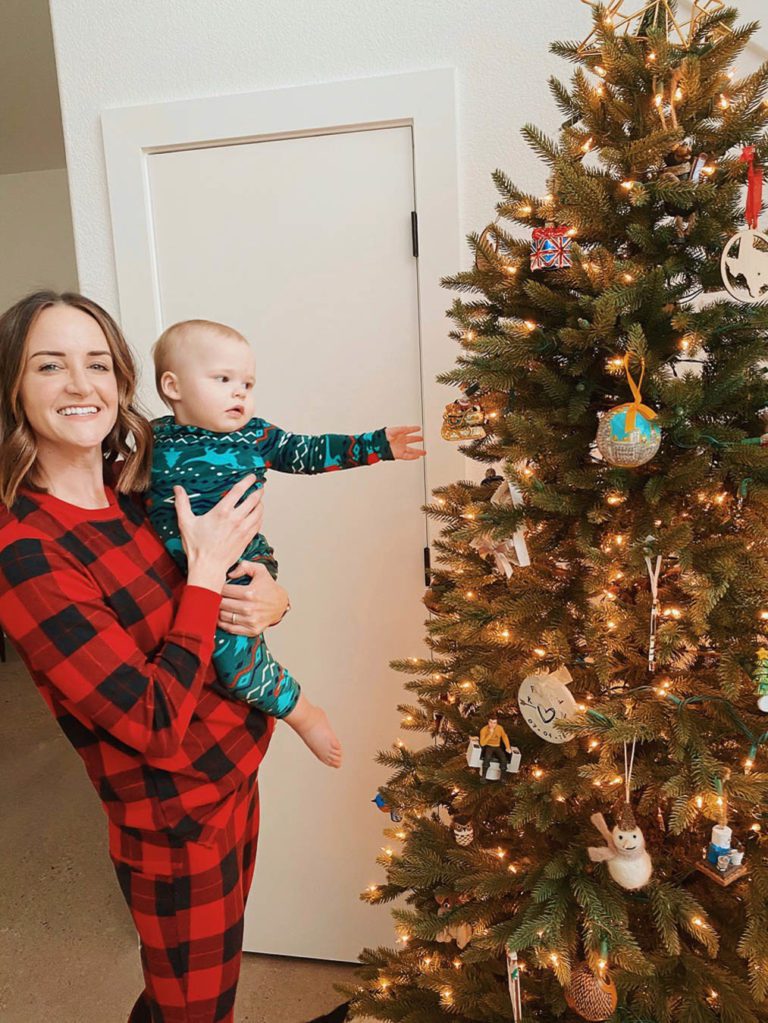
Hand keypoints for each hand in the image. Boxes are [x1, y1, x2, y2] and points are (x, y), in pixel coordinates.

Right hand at [174, 475, 263, 592]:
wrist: (208, 567)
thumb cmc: (197, 547)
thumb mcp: (185, 523)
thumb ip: (182, 503)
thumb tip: (177, 488)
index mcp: (222, 512)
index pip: (239, 491)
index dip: (247, 481)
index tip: (251, 477)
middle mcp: (235, 519)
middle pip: (253, 499)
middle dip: (258, 490)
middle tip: (260, 485)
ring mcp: (243, 529)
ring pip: (259, 511)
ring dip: (261, 503)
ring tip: (260, 498)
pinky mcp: (247, 538)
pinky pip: (258, 524)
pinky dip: (260, 516)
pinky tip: (258, 515)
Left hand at [218, 561, 289, 635]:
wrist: (281, 604)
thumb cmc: (268, 587)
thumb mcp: (260, 570)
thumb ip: (244, 566)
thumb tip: (229, 574)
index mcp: (249, 593)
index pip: (224, 590)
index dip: (218, 587)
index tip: (218, 586)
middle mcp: (249, 608)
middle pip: (221, 604)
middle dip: (215, 599)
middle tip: (213, 596)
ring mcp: (250, 620)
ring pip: (223, 617)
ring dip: (217, 611)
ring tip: (217, 606)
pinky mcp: (252, 630)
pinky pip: (230, 629)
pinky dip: (223, 624)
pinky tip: (222, 617)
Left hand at [385, 425, 425, 459]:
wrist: (377, 446)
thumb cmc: (381, 437)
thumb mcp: (392, 431)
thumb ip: (401, 429)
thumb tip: (407, 428)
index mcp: (399, 434)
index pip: (408, 431)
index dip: (413, 429)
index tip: (418, 428)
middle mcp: (400, 441)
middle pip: (411, 440)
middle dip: (417, 439)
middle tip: (422, 438)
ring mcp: (400, 448)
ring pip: (411, 450)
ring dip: (418, 451)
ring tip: (424, 452)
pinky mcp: (399, 454)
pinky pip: (408, 456)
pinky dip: (413, 457)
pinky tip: (417, 456)